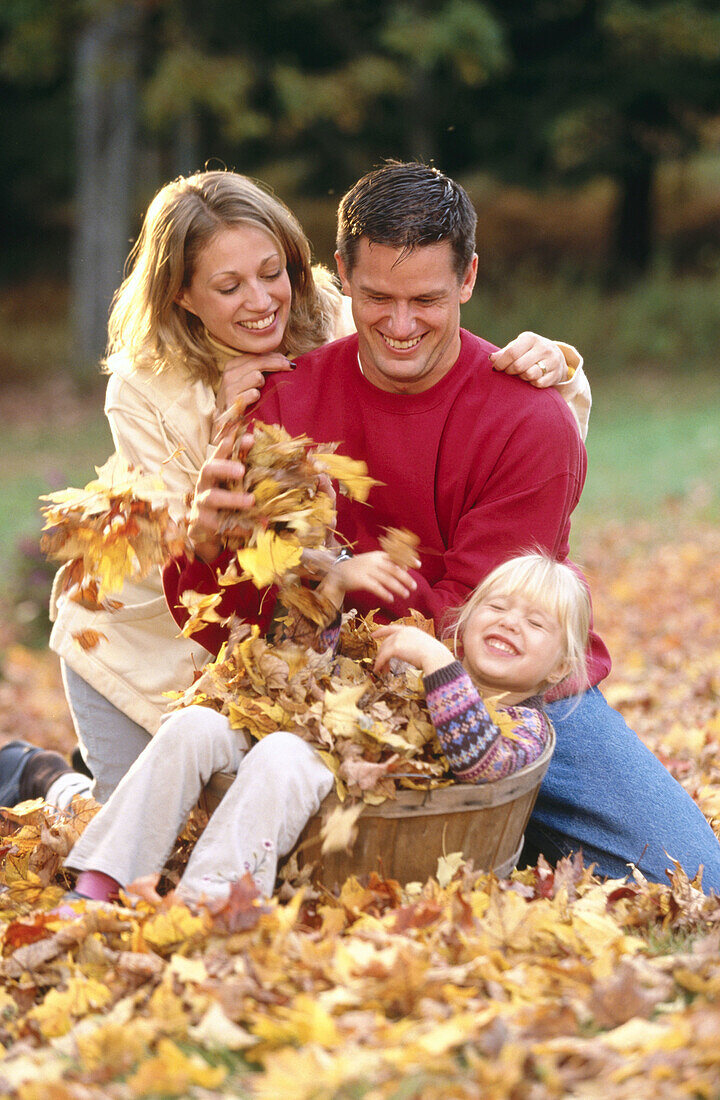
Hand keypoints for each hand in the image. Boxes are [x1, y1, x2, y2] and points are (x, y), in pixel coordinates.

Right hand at [188, 433, 254, 560]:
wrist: (205, 530)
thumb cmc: (223, 501)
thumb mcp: (232, 485)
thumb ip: (245, 474)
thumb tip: (272, 461)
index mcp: (213, 471)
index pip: (220, 452)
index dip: (232, 444)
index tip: (250, 439)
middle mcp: (204, 484)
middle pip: (208, 469)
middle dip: (225, 467)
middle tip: (242, 470)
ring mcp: (201, 503)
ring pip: (213, 497)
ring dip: (233, 498)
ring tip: (251, 500)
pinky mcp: (202, 522)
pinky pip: (220, 524)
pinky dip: (239, 526)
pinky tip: (255, 526)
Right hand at [214, 352, 292, 438]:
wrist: (224, 423)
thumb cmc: (241, 400)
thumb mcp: (248, 381)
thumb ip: (262, 368)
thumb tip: (286, 360)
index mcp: (232, 365)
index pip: (256, 354)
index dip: (274, 356)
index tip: (288, 362)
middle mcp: (229, 374)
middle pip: (259, 361)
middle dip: (277, 364)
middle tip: (290, 368)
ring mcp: (229, 388)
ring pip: (257, 376)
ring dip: (263, 383)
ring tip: (261, 391)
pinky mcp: (232, 402)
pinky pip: (254, 394)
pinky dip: (257, 397)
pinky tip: (256, 401)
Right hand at [319, 550, 418, 609]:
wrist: (337, 573)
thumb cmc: (358, 569)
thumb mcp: (372, 562)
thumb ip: (387, 563)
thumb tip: (405, 566)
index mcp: (377, 555)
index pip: (395, 556)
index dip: (407, 560)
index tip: (418, 565)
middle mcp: (373, 561)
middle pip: (393, 569)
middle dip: (405, 578)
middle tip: (414, 587)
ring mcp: (366, 570)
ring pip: (386, 580)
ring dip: (398, 588)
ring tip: (406, 594)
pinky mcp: (360, 580)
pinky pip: (376, 588)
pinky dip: (384, 593)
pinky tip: (391, 599)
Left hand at [373, 623, 452, 676]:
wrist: (436, 657)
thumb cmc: (434, 655)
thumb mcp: (423, 646)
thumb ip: (414, 647)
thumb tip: (412, 655)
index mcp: (410, 630)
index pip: (392, 628)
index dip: (381, 631)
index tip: (373, 634)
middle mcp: (402, 632)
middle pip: (386, 642)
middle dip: (382, 653)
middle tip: (381, 663)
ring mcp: (398, 639)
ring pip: (383, 650)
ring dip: (381, 661)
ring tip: (382, 670)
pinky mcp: (395, 648)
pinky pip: (383, 657)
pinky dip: (379, 663)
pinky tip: (378, 670)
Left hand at [490, 331, 567, 388]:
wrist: (555, 356)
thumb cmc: (529, 352)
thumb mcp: (517, 347)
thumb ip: (504, 353)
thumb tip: (491, 358)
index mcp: (530, 338)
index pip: (512, 353)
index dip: (501, 363)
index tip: (496, 368)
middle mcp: (543, 348)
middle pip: (519, 366)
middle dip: (510, 371)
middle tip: (508, 372)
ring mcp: (552, 361)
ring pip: (530, 375)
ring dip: (521, 378)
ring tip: (520, 374)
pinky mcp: (556, 374)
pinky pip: (538, 383)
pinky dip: (531, 383)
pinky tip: (530, 379)